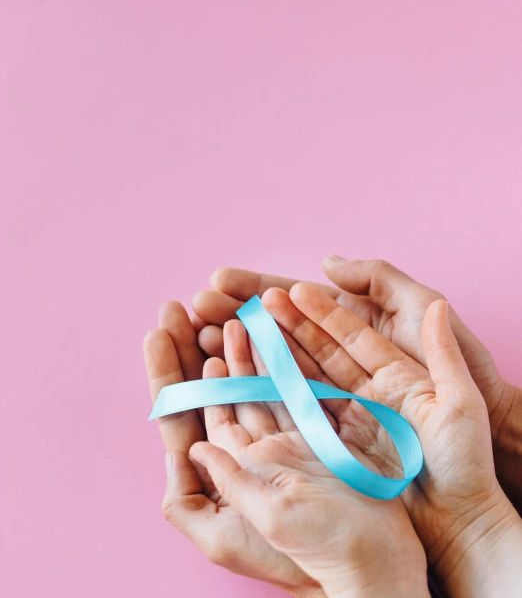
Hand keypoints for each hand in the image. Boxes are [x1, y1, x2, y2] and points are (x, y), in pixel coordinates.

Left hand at [143, 302, 321, 596]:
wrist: (371, 566)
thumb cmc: (305, 558)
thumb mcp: (236, 536)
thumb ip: (212, 487)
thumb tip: (189, 447)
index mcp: (233, 471)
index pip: (195, 414)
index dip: (177, 375)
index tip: (162, 333)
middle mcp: (259, 450)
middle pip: (227, 390)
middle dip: (210, 349)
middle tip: (196, 306)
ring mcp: (293, 437)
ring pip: (264, 383)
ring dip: (249, 349)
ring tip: (236, 313)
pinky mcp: (326, 431)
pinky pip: (302, 389)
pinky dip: (289, 361)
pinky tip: (279, 335)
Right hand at [192, 259, 521, 510]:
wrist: (472, 512)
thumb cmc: (471, 427)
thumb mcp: (437, 339)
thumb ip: (390, 291)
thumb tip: (331, 262)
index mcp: (380, 343)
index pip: (322, 312)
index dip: (277, 296)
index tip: (234, 280)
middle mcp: (357, 372)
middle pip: (295, 338)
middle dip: (251, 319)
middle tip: (203, 302)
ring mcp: (344, 409)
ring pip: (288, 373)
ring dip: (249, 352)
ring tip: (208, 335)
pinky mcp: (333, 442)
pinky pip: (293, 411)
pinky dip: (262, 394)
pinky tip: (230, 378)